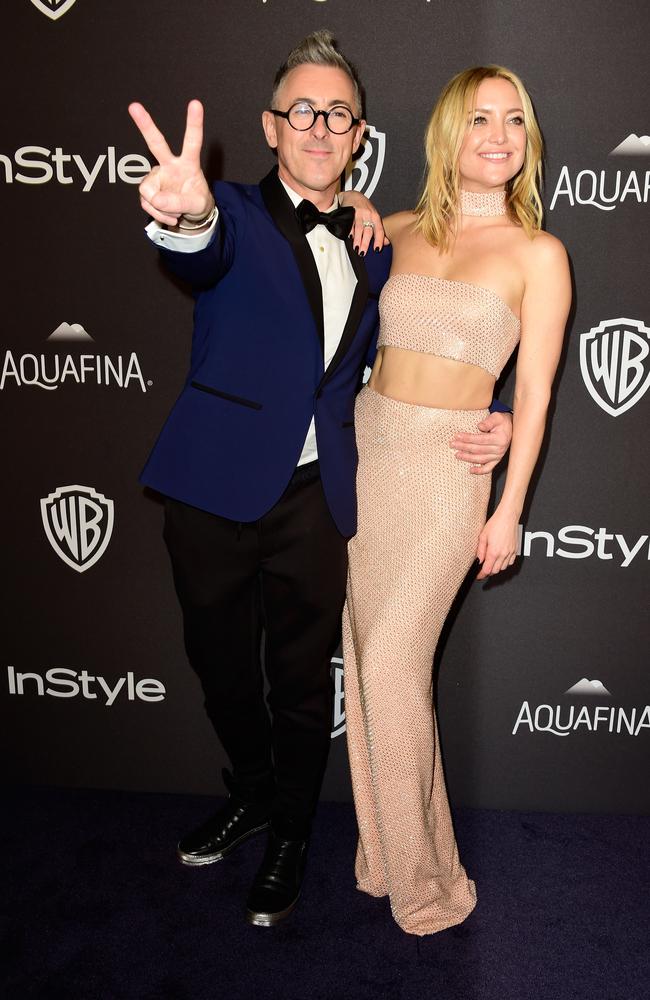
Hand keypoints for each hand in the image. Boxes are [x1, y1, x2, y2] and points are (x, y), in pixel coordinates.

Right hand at [128, 99, 212, 225]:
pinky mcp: (148, 188)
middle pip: (156, 143)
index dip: (194, 124)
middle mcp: (170, 164)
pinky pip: (148, 203)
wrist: (190, 214)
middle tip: (134, 106)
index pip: (192, 142)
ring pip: (149, 191)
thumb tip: (156, 200)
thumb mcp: (197, 206)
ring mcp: (157, 175)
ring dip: (161, 208)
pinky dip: (157, 213)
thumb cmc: (197, 202)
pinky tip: (168, 214)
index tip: (195, 103)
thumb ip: (179, 203)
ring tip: (176, 213)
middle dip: (145, 125)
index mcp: (188, 163)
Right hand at [338, 189, 387, 254]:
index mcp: (376, 217)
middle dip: (365, 243)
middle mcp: (368, 215)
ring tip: (356, 248)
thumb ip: (379, 230)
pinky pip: (350, 224)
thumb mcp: (374, 217)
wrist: (353, 195)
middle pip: (368, 231)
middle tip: (363, 253)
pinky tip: (350, 237)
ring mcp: (359, 213)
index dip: (379, 240)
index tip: (377, 249)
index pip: (379, 230)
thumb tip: (386, 242)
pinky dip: (350, 231)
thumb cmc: (365, 208)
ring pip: (359, 228)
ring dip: (357, 240)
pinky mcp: (350, 212)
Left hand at [450, 410, 512, 474]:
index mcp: (499, 438)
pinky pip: (488, 468)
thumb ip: (489, 421)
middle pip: (478, 449)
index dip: (468, 438)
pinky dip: (480, 471)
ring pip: (481, 459)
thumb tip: (480, 426)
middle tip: (452, 444)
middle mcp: (499, 449)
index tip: (457, 436)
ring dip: (468, 458)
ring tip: (457, 455)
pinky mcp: (496, 460)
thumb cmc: (502, 422)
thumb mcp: (497, 417)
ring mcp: (498, 456)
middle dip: (464, 447)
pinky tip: (471, 470)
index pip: (480, 439)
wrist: (511, 429)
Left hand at [476, 508, 517, 578]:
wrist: (508, 517)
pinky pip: (510, 562)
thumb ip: (480, 551)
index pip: (487, 570)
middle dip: (488, 572)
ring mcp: (510, 552)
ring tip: (491, 563)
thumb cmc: (496, 523)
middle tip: (482, 569)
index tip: (478, 576)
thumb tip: (478, 560)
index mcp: (494, 551)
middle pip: (495, 571)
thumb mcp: (483, 536)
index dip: (481, 575)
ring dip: (496, 568)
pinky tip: (500, 559)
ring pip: (503, 568)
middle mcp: (503, 554)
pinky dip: (504, 564)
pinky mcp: (515, 550)